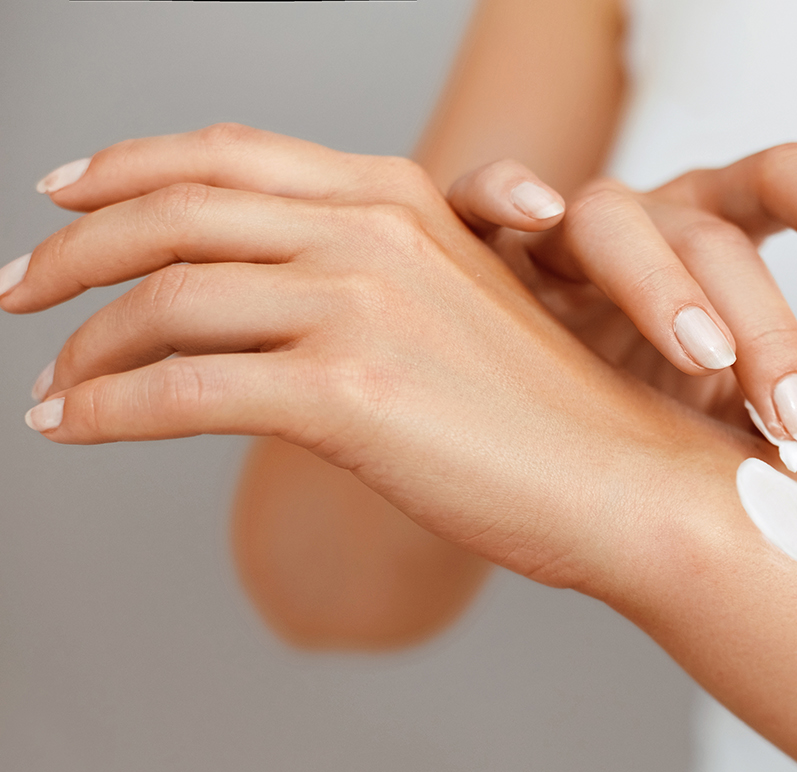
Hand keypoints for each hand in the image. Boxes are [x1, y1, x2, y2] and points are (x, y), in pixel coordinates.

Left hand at [3, 124, 722, 588]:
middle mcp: (373, 233)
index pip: (230, 158)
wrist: (632, 485)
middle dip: (72, 248)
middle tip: (17, 286)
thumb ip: (375, 282)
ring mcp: (358, 307)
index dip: (130, 168)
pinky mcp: (345, 394)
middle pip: (174, 210)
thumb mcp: (467, 312)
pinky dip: (106, 409)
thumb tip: (268, 312)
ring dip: (81, 343)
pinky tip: (73, 429)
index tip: (67, 197)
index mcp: (402, 201)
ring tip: (51, 387)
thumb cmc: (557, 419)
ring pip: (163, 298)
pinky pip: (179, 389)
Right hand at [443, 144, 796, 463]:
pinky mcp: (476, 252)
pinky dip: (501, 192)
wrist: (515, 434)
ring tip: (702, 355)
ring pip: (607, 221)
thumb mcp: (703, 421)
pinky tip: (534, 214)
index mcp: (705, 237)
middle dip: (762, 326)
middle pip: (708, 238)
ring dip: (659, 283)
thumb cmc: (630, 410)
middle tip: (792, 416)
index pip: (773, 188)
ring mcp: (556, 235)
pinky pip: (478, 200)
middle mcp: (641, 223)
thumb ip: (752, 428)